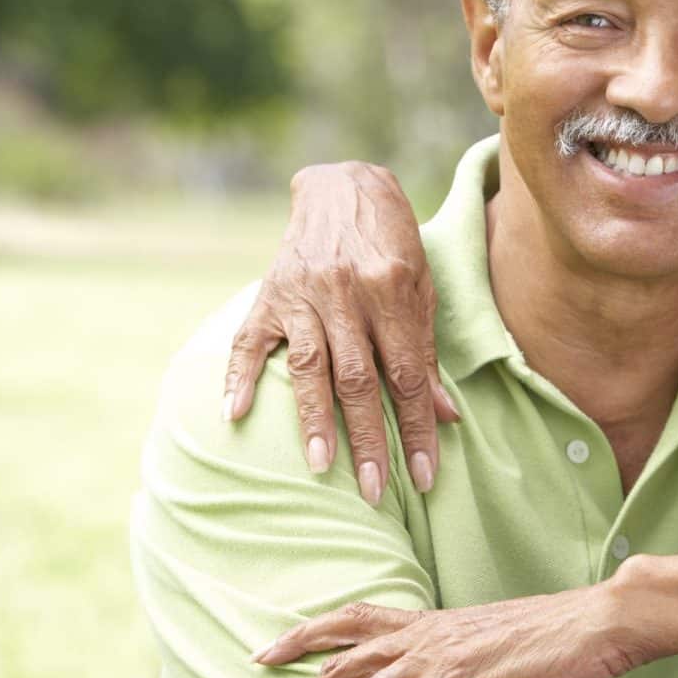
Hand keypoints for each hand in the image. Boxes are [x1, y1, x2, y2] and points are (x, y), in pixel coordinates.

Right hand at [223, 161, 456, 504]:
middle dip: (368, 440)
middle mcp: (348, 294)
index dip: (417, 429)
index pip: (409, 375)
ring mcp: (304, 294)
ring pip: (309, 367)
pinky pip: (249, 340)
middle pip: (359, 379)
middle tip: (375, 492)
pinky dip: (239, 377)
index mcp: (393, 292)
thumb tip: (444, 417)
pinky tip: (234, 416)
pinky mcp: (269, 292)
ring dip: (314, 420)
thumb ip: (426, 353)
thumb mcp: (422, 289)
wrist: (344, 186)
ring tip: (321, 467)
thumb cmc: (394, 243)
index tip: (423, 476)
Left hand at [255, 589, 650, 677]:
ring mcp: (439, 653)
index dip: (305, 635)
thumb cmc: (566, 634)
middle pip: (338, 672)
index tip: (265, 654)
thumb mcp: (501, 643)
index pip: (353, 620)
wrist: (605, 619)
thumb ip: (466, 658)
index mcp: (435, 621)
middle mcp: (426, 632)